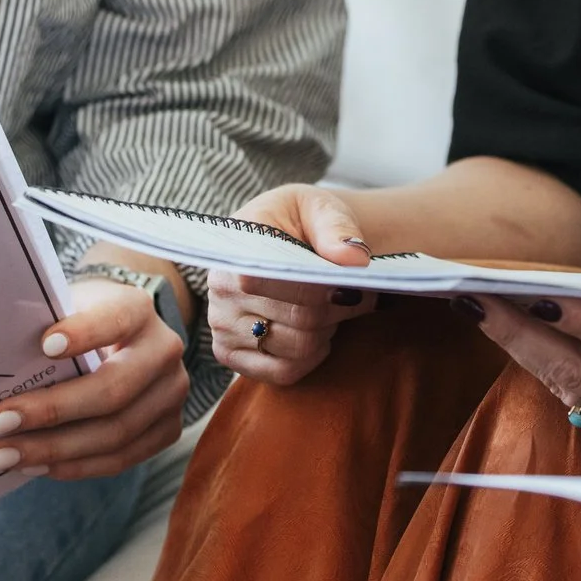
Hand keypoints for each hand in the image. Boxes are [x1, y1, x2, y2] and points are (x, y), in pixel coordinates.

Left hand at [0, 272, 188, 480]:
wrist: (121, 338)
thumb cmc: (77, 321)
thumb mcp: (63, 308)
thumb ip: (40, 327)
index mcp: (137, 308)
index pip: (115, 320)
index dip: (84, 334)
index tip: (43, 347)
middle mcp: (164, 350)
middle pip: (114, 390)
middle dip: (53, 411)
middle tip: (0, 422)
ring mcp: (172, 393)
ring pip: (117, 433)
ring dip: (55, 450)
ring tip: (6, 455)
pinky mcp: (168, 428)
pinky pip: (122, 459)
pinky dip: (76, 466)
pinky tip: (37, 466)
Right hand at [204, 184, 379, 386]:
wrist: (285, 237)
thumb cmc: (303, 221)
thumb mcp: (320, 207)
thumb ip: (337, 228)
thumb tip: (354, 258)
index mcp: (236, 252)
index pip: (280, 282)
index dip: (325, 288)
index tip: (358, 283)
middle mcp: (220, 292)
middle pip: (299, 318)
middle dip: (338, 308)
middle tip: (360, 294)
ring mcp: (222, 327)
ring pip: (296, 348)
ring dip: (327, 331)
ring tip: (331, 308)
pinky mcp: (230, 354)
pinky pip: (283, 372)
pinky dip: (311, 357)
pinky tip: (318, 333)